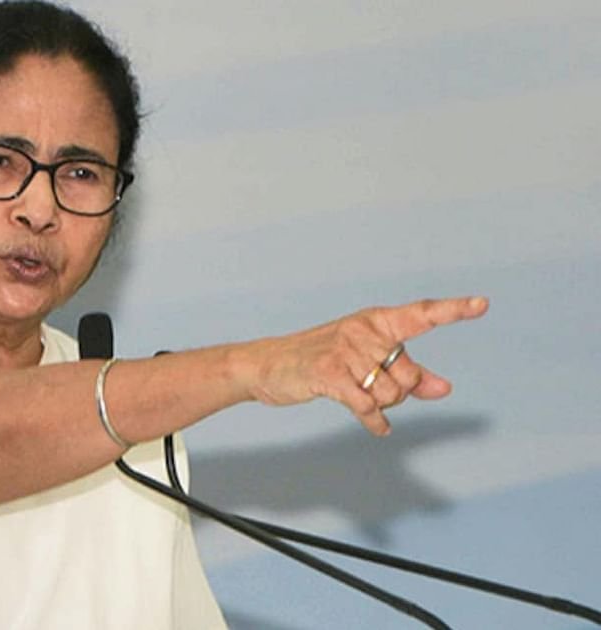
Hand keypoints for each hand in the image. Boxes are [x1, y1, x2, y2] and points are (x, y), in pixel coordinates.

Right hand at [239, 297, 489, 435]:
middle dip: (399, 391)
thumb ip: (408, 374)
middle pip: (408, 374)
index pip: (420, 314)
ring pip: (390, 393)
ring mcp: (344, 350)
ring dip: (380, 405)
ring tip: (359, 397)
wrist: (268, 365)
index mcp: (375, 321)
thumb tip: (444, 389)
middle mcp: (363, 330)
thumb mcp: (366, 361)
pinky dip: (374, 421)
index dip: (452, 310)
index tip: (482, 305)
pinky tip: (378, 427)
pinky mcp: (329, 373)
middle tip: (373, 388)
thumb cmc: (323, 361)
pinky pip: (367, 405)